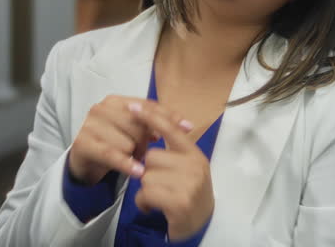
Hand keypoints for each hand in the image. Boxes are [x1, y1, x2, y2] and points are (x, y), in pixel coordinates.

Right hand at [68, 96, 190, 184]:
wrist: (84, 161)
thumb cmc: (113, 143)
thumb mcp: (135, 132)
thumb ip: (156, 125)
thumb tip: (186, 125)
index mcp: (116, 101)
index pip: (147, 105)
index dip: (168, 115)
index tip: (188, 127)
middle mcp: (101, 108)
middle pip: (138, 124)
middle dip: (145, 141)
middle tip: (142, 152)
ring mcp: (90, 124)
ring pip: (127, 141)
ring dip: (133, 155)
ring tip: (130, 158)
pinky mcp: (83, 143)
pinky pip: (111, 154)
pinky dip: (126, 163)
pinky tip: (137, 172)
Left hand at [130, 102, 213, 240]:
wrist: (201, 227)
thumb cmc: (189, 195)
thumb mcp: (187, 169)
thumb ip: (174, 150)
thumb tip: (152, 124)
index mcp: (195, 154)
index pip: (171, 129)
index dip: (151, 116)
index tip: (133, 106)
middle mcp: (194, 166)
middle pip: (152, 156)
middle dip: (148, 171)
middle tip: (159, 185)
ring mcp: (188, 184)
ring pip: (146, 176)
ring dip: (145, 190)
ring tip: (158, 198)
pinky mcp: (179, 203)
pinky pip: (146, 194)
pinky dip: (143, 203)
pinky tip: (153, 208)